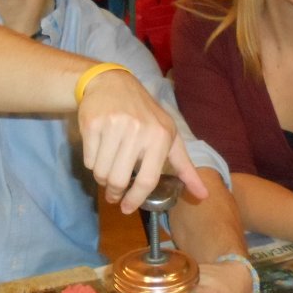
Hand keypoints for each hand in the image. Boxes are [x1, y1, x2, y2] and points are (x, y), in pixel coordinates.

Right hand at [77, 70, 207, 212]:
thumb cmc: (145, 115)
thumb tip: (203, 195)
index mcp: (161, 137)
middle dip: (114, 193)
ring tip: (107, 170)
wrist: (113, 83)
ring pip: (101, 172)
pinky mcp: (93, 124)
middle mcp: (139, 131)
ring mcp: (114, 126)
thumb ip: (184, 167)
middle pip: (119, 180)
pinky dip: (92, 163)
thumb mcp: (169, 136)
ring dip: (102, 179)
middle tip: (113, 194)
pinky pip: (89, 160)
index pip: (147, 179)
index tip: (127, 208)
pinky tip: (99, 152)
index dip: (136, 199)